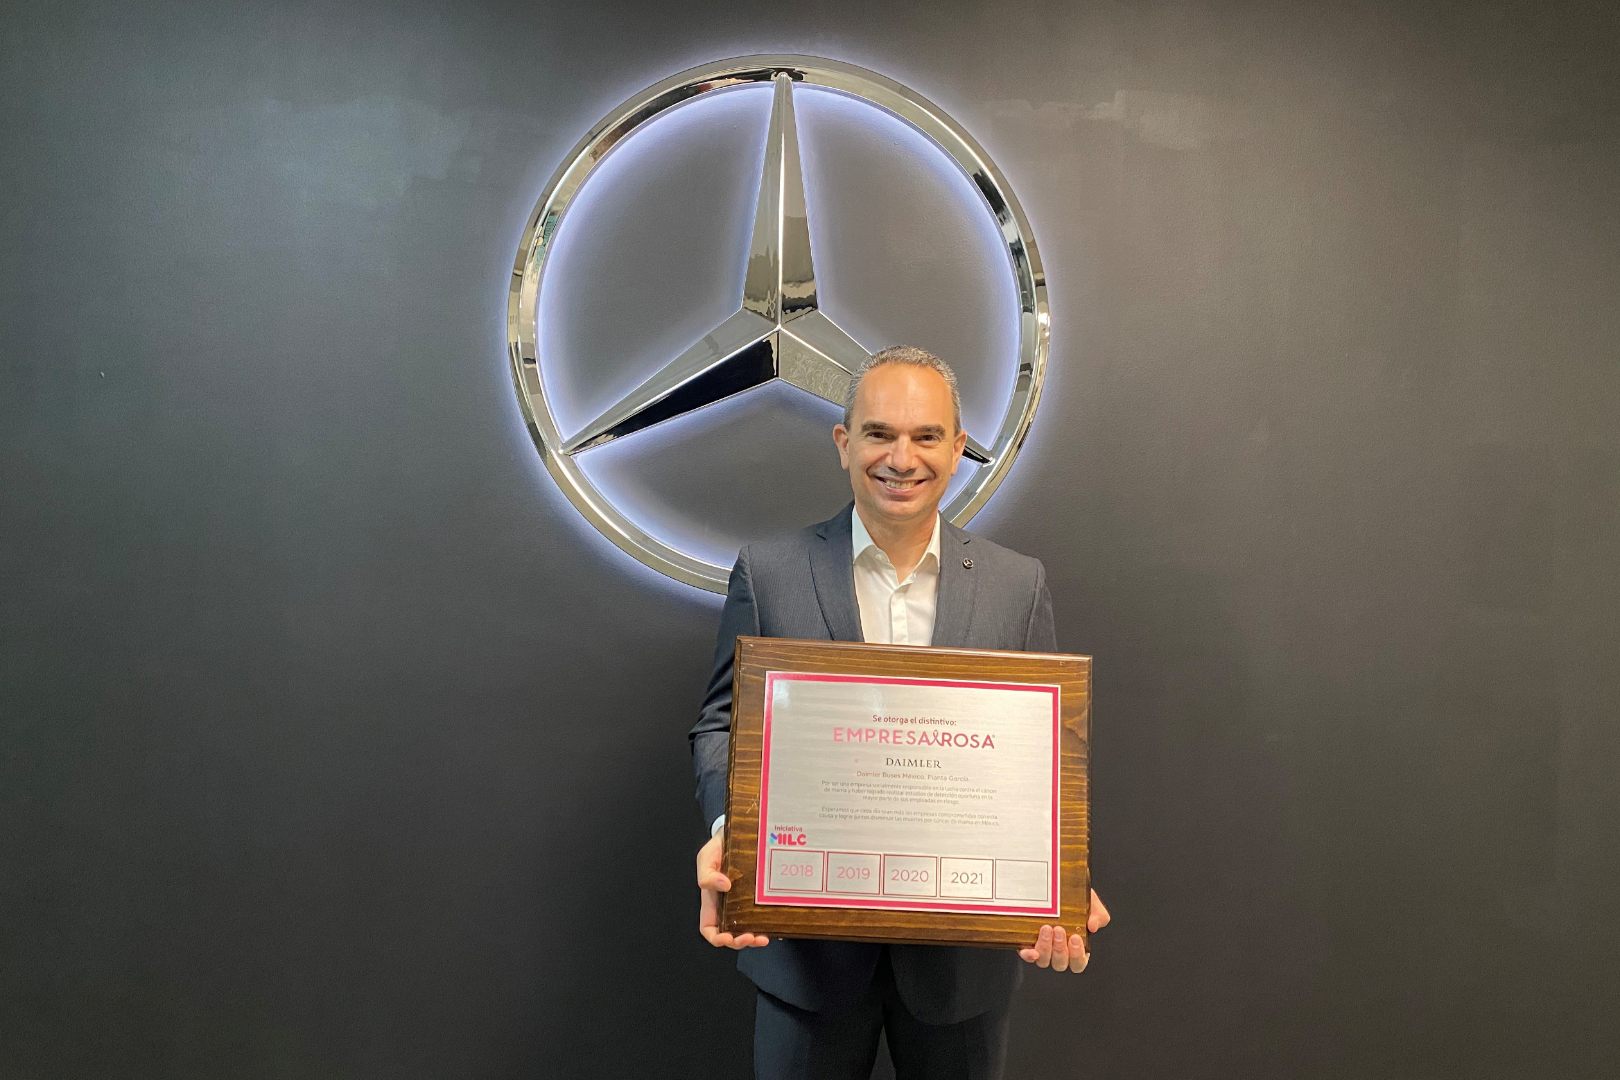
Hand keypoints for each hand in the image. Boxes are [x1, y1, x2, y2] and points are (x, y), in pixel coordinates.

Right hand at [696, 830, 768, 949]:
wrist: (736, 834)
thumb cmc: (717, 848)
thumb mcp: (706, 858)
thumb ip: (707, 874)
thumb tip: (724, 886)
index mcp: (712, 902)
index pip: (710, 928)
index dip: (716, 938)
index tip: (726, 937)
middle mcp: (728, 907)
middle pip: (731, 934)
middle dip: (740, 941)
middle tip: (751, 937)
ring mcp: (744, 904)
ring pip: (748, 929)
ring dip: (755, 938)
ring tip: (764, 937)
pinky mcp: (759, 898)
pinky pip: (763, 916)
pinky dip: (769, 925)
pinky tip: (776, 925)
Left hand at [1018, 888, 1109, 971]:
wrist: (1056, 886)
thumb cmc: (1076, 900)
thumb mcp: (1092, 905)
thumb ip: (1099, 916)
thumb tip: (1093, 927)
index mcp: (1076, 949)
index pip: (1078, 964)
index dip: (1077, 956)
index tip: (1075, 937)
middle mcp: (1058, 953)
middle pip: (1060, 964)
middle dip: (1060, 949)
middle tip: (1059, 929)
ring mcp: (1042, 950)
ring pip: (1044, 961)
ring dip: (1046, 947)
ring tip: (1046, 928)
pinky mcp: (1027, 943)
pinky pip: (1027, 955)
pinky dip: (1029, 956)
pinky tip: (1032, 951)